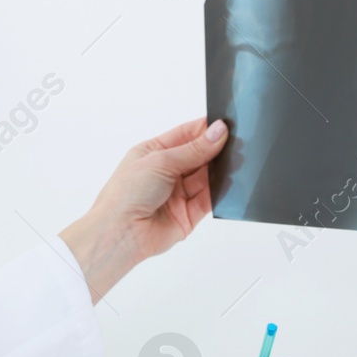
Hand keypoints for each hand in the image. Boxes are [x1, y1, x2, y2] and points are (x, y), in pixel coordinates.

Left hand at [58, 117, 237, 301]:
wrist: (120, 233)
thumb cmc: (126, 194)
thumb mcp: (160, 161)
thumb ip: (193, 149)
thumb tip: (218, 132)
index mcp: (153, 152)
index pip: (185, 135)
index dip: (205, 128)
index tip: (226, 123)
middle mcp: (166, 172)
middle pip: (199, 155)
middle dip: (216, 149)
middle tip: (236, 141)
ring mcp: (178, 193)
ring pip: (207, 177)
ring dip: (220, 170)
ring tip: (235, 161)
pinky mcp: (188, 214)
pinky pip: (210, 199)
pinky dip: (221, 191)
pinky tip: (230, 182)